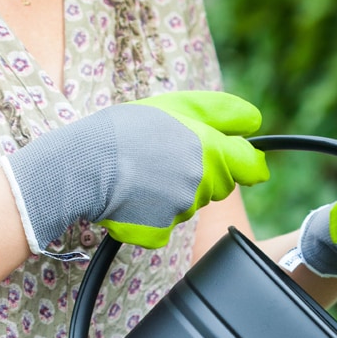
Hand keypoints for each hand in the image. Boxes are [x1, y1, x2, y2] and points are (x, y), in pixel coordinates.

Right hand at [2, 91, 268, 252]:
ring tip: (144, 172)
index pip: (251, 166)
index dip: (247, 163)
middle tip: (167, 156)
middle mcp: (201, 183)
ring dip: (176, 190)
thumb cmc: (125, 130)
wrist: (80, 165)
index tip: (244, 161)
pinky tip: (134, 195)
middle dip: (204, 173)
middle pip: (220, 185)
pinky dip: (154, 212)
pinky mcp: (162, 231)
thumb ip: (219, 113)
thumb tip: (255, 122)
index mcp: (209, 150)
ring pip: (192, 203)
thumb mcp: (174, 105)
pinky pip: (167, 223)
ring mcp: (182, 210)